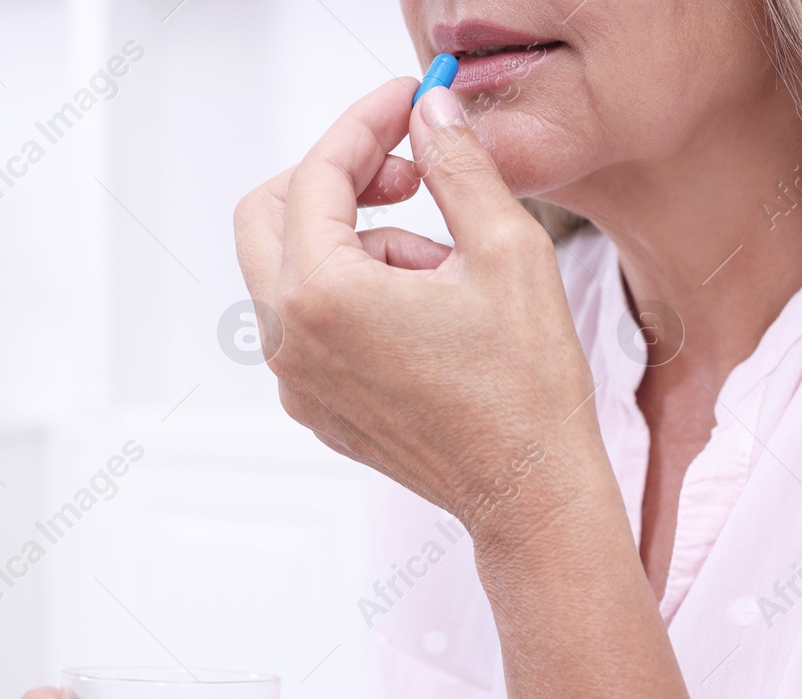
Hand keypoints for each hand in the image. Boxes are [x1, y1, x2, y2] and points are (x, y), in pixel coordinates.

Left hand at [234, 78, 603, 545]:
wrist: (531, 493)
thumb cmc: (526, 387)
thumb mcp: (506, 249)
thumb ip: (456, 164)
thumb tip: (431, 110)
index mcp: (322, 296)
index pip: (317, 176)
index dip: (365, 125)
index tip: (407, 103)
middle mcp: (290, 341)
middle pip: (270, 215)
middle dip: (336, 178)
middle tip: (407, 171)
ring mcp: (297, 381)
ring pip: (296, 271)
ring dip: (359, 242)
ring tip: (446, 269)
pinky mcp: (318, 407)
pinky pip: (313, 324)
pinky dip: (357, 295)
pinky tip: (429, 312)